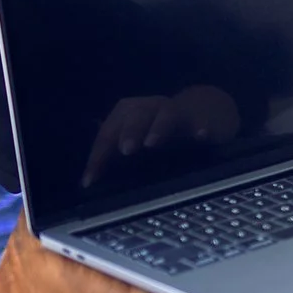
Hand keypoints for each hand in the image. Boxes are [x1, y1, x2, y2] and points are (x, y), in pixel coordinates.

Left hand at [81, 85, 240, 185]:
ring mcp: (177, 112)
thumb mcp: (134, 142)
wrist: (203, 111)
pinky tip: (201, 136)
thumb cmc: (158, 132)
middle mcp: (150, 108)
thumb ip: (115, 159)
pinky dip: (200, 128)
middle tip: (125, 150)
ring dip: (158, 127)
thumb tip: (90, 184)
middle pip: (137, 114)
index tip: (90, 181)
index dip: (98, 156)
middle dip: (130, 131)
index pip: (109, 133)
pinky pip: (201, 122)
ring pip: (166, 114)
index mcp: (128, 114)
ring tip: (151, 144)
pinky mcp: (201, 119)